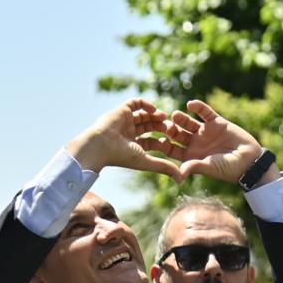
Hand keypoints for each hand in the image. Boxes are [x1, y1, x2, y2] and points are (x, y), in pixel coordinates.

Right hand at [64, 99, 183, 178]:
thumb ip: (164, 167)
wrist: (100, 145)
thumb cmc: (121, 156)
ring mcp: (124, 121)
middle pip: (149, 127)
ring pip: (144, 115)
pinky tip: (154, 109)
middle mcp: (128, 133)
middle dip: (161, 126)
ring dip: (155, 115)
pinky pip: (135, 103)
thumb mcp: (146, 161)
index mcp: (132, 146)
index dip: (162, 140)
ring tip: (164, 117)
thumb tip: (182, 179)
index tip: (171, 139)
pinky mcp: (121, 110)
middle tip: (170, 127)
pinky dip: (146, 104)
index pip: (151, 141)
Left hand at [167, 100, 276, 184]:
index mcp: (190, 156)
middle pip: (178, 134)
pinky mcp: (216, 122)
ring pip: (188, 122)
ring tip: (175, 115)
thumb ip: (194, 166)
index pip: (173, 149)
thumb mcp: (210, 167)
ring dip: (181, 118)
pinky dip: (198, 107)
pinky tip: (191, 104)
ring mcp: (205, 131)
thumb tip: (178, 175)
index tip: (158, 141)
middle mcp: (195, 143)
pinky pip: (205, 112)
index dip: (165, 145)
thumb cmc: (228, 168)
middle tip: (165, 126)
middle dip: (171, 130)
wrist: (249, 160)